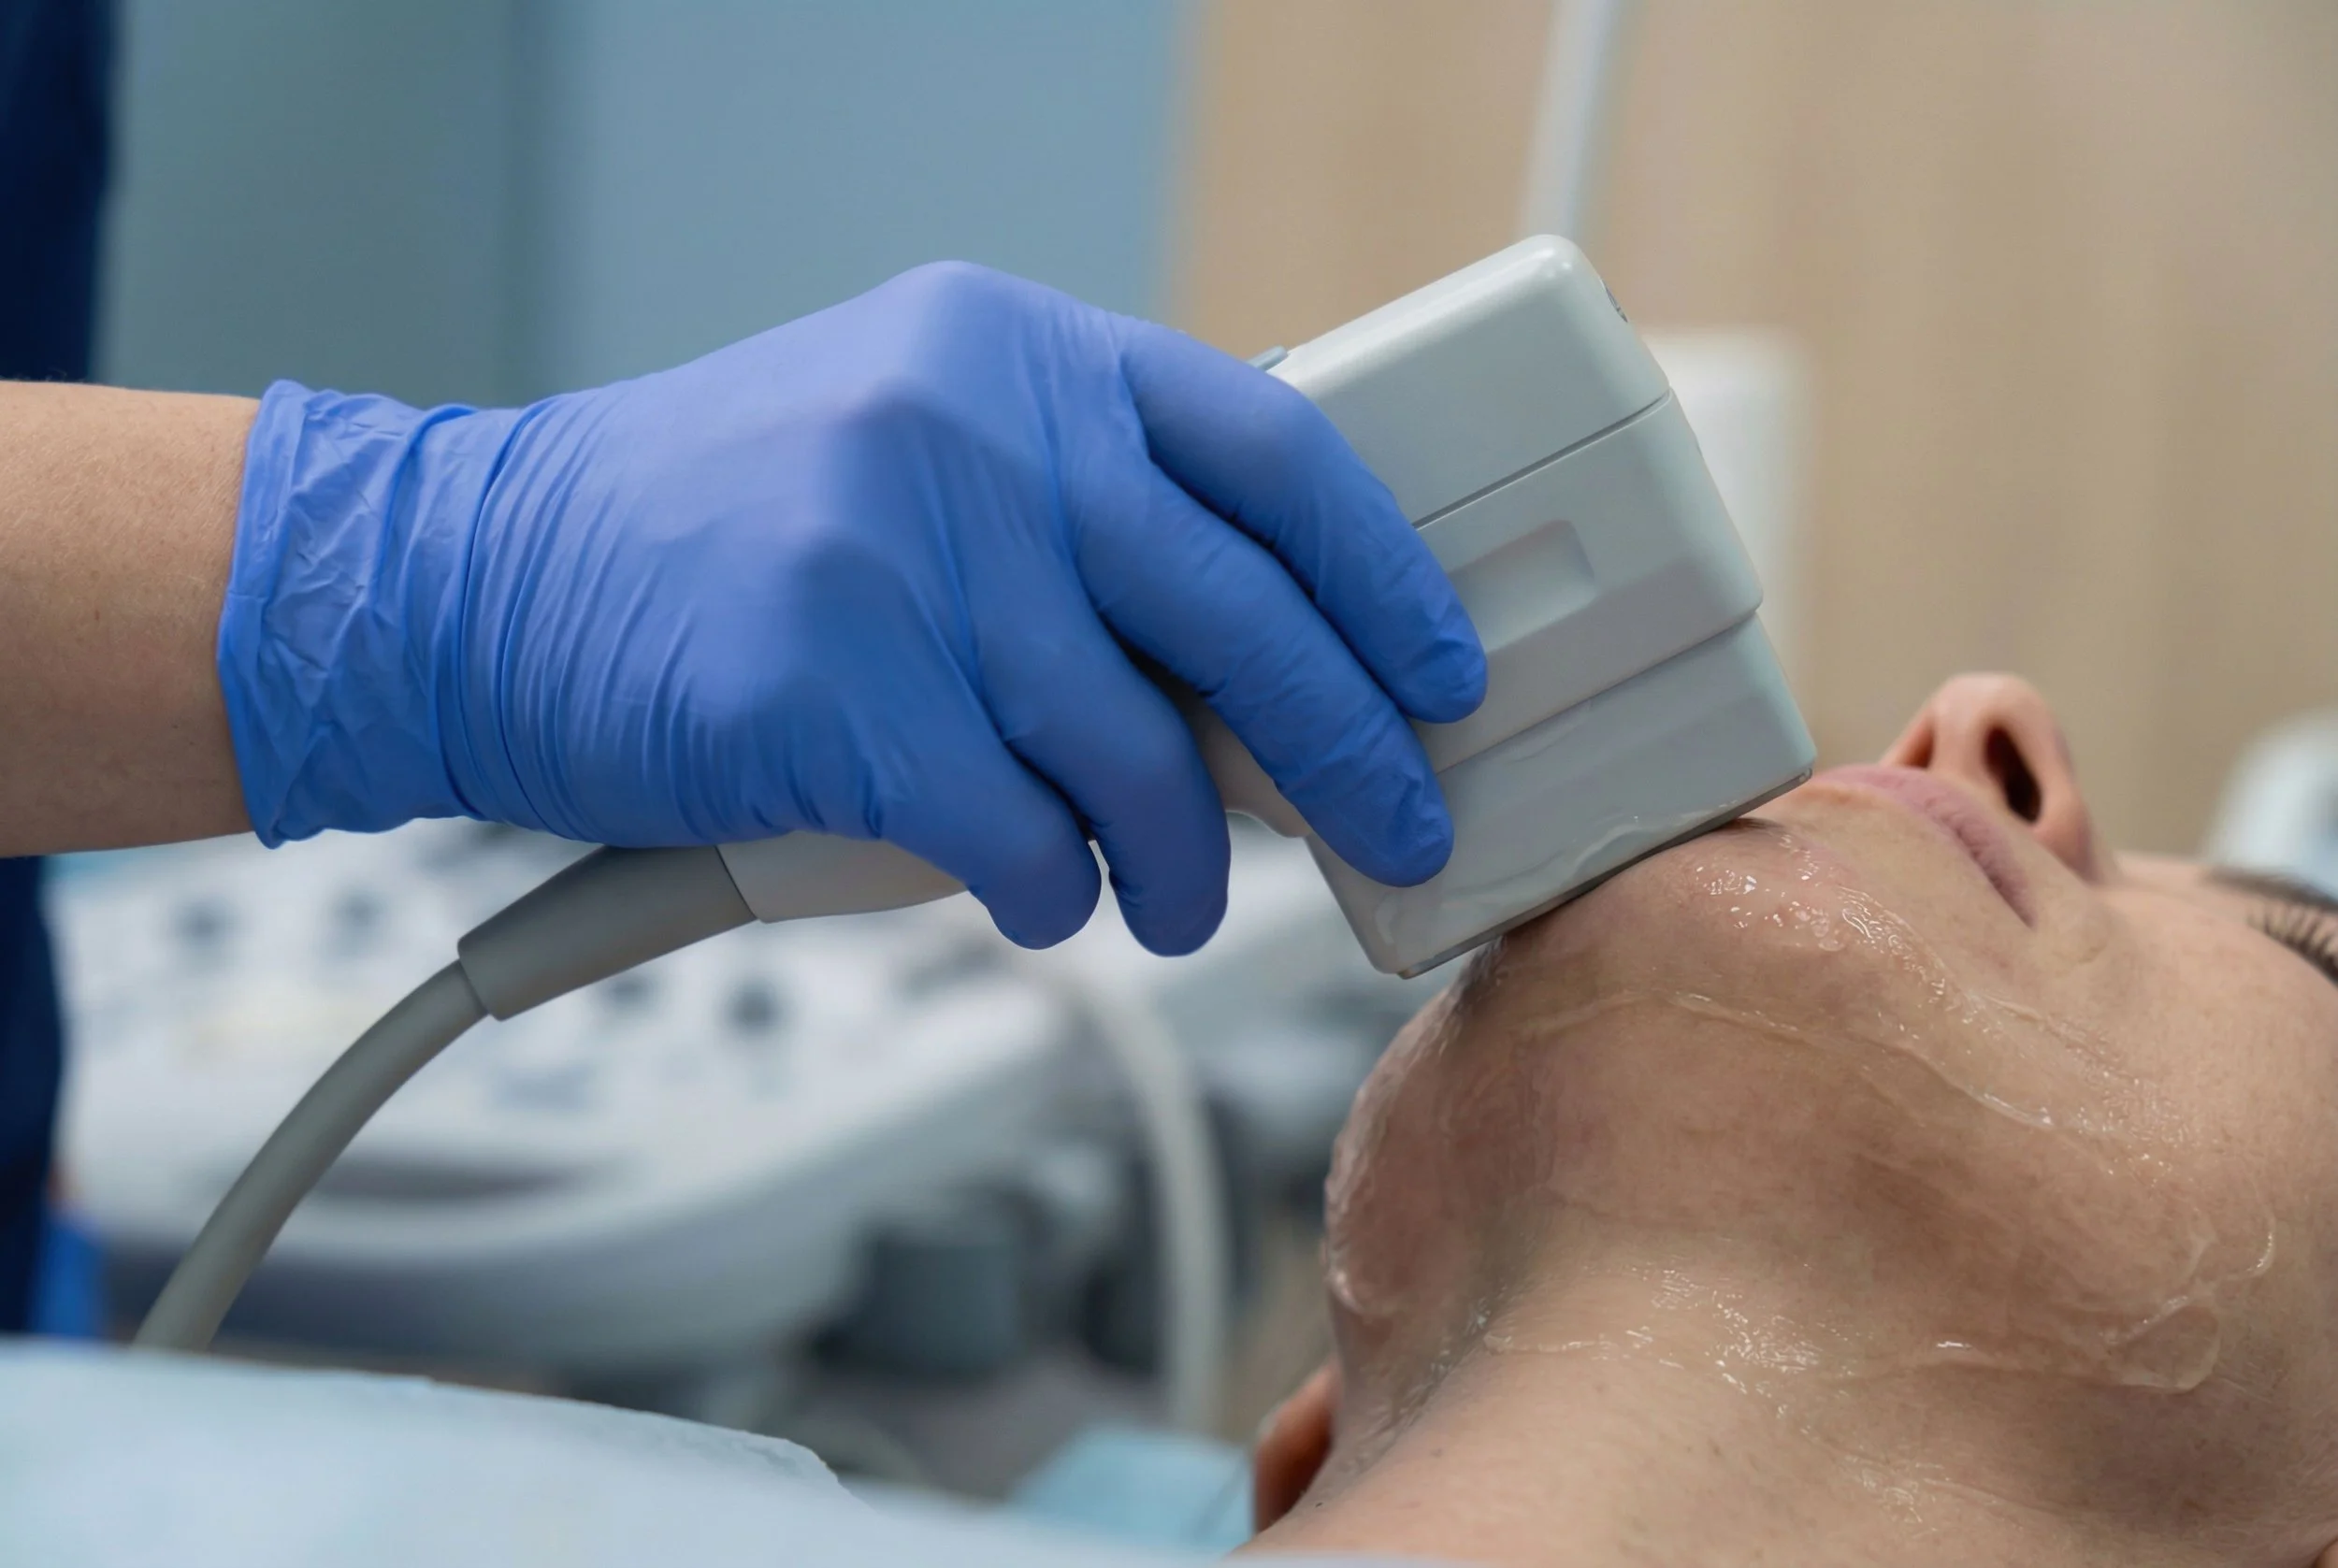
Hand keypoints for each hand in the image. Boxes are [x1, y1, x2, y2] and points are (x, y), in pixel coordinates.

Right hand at [219, 262, 1484, 952]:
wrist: (477, 577)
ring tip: (1179, 902)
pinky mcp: (830, 693)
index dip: (1382, 573)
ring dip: (1185, 862)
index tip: (1440, 667)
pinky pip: (1020, 835)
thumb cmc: (716, 531)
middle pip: (1239, 614)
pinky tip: (1041, 894)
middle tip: (1397, 827)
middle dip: (1346, 749)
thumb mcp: (914, 443)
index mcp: (1017, 352)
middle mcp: (973, 431)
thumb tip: (1263, 656)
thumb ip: (1077, 513)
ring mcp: (899, 556)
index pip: (1270, 447)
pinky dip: (1054, 893)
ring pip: (1134, 753)